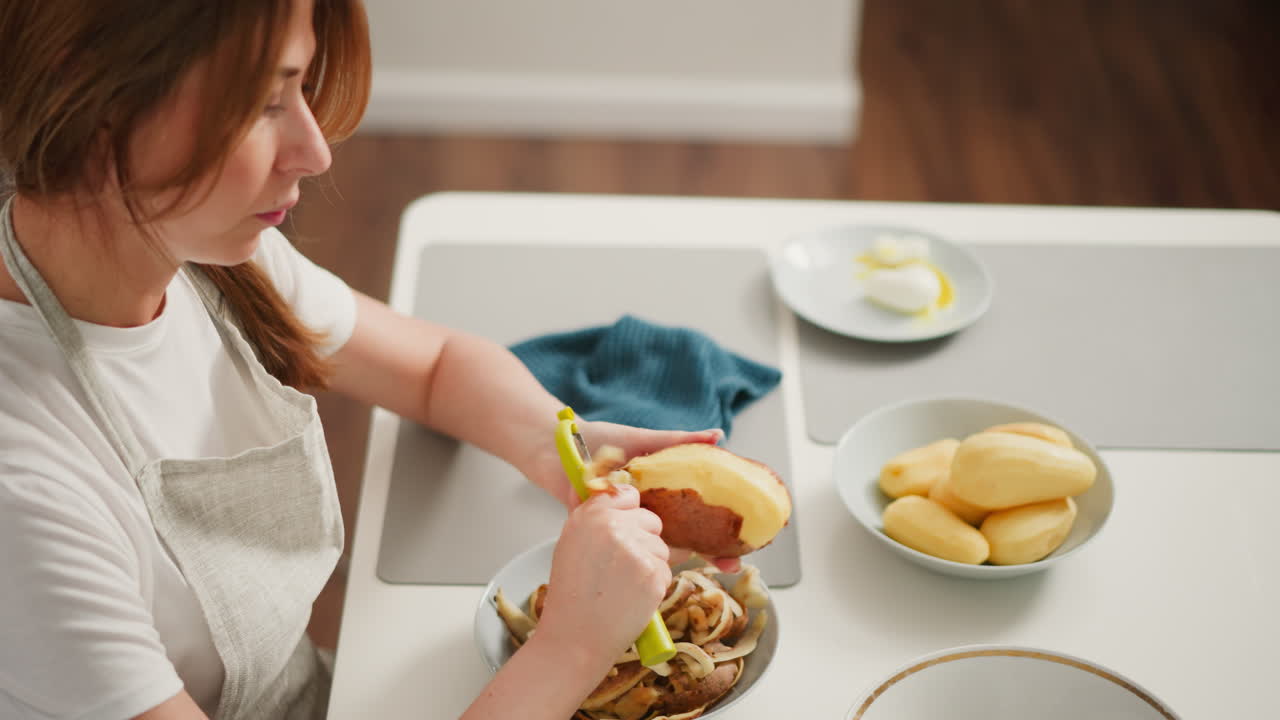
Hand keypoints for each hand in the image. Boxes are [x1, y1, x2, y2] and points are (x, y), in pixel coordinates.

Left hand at [523, 420, 739, 572]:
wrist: (558, 448)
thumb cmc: (600, 441)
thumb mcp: (644, 440)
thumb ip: (679, 441)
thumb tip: (718, 435)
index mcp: (663, 492)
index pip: (699, 516)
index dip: (721, 534)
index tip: (741, 547)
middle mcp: (651, 511)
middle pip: (687, 537)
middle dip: (713, 551)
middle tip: (733, 563)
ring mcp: (630, 524)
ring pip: (660, 547)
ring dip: (681, 558)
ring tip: (705, 564)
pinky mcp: (608, 532)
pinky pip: (628, 547)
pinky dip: (643, 555)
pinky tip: (659, 563)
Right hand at [534, 485, 670, 663]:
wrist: (575, 637)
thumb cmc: (571, 594)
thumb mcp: (571, 543)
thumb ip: (595, 517)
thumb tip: (623, 498)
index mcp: (590, 515)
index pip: (628, 495)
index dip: (628, 515)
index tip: (622, 530)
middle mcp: (613, 527)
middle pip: (651, 520)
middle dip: (643, 540)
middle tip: (621, 567)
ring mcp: (636, 550)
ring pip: (661, 547)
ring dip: (650, 564)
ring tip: (623, 585)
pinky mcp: (653, 574)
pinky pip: (666, 570)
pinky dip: (655, 585)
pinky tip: (633, 597)